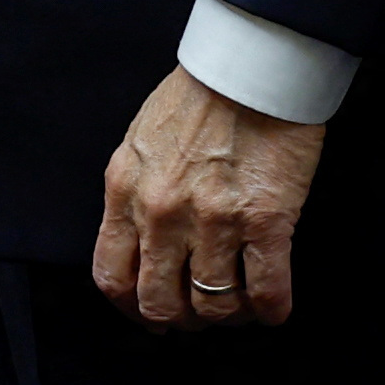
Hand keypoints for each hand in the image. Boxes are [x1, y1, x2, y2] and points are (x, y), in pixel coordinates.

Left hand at [92, 65, 328, 329]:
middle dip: (180, 319)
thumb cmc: (200, 96)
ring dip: (227, 315)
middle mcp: (161, 212)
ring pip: (213, 305)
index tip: (151, 313)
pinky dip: (270, 309)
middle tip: (198, 311)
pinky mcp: (266, 221)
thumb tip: (140, 244)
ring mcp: (214, 220)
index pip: (112, 276)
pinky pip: (266, 291)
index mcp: (124, 189)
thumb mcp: (140, 141)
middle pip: (159, 303)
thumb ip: (134, 193)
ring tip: (239, 303)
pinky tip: (272, 305)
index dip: (132, 307)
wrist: (252, 66)